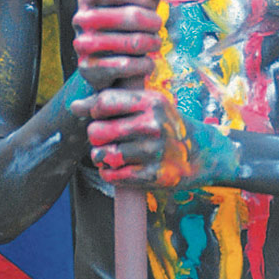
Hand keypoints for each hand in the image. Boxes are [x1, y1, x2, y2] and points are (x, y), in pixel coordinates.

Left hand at [70, 88, 195, 184]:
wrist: (204, 153)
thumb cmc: (167, 124)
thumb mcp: (147, 105)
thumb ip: (110, 102)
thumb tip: (74, 106)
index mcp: (151, 102)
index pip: (104, 102)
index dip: (96, 111)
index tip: (103, 116)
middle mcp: (153, 125)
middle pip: (98, 131)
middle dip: (95, 137)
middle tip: (105, 138)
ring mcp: (155, 152)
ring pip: (103, 155)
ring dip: (101, 157)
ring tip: (110, 154)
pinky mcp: (155, 176)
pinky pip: (114, 176)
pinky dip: (109, 173)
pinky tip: (116, 168)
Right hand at [72, 0, 172, 89]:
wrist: (107, 65)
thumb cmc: (124, 26)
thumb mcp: (137, 3)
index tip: (150, 4)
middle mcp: (81, 19)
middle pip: (130, 14)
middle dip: (153, 21)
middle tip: (158, 26)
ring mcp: (82, 45)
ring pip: (132, 42)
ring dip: (151, 43)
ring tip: (154, 43)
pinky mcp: (88, 69)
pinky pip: (125, 66)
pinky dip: (143, 65)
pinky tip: (147, 63)